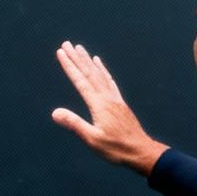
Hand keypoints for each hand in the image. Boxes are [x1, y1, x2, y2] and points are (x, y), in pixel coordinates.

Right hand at [51, 41, 168, 175]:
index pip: (80, 81)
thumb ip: (74, 124)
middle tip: (67, 43)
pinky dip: (103, 70)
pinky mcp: (120, 103)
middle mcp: (107, 97)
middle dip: (77, 58)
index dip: (69, 66)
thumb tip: (55, 113)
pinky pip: (109, 81)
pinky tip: (99, 65)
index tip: (61, 52)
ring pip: (99, 74)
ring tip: (81, 49)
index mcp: (99, 105)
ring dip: (88, 61)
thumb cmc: (116, 149)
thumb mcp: (92, 139)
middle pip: (89, 73)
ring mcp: (114, 99)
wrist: (141, 152)